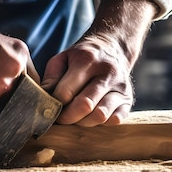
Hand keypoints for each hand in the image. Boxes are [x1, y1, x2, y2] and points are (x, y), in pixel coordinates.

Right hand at [0, 21, 38, 115]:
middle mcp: (8, 84)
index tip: (23, 89)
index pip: (34, 86)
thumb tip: (35, 83)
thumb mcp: (9, 44)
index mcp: (18, 66)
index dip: (28, 87)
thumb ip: (25, 64)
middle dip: (9, 91)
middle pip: (17, 98)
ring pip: (1, 105)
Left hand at [41, 0, 158, 125]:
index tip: (48, 108)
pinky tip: (91, 115)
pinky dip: (101, 122)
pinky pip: (114, 119)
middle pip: (84, 105)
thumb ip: (51, 78)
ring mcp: (120, 87)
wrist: (112, 48)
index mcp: (87, 59)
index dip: (54, 104)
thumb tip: (43, 100)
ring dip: (83, 121)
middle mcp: (107, 72)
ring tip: (76, 116)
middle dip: (67, 117)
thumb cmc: (82, 57)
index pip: (66, 92)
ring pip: (100, 115)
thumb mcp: (63, 58)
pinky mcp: (128, 99)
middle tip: (60, 118)